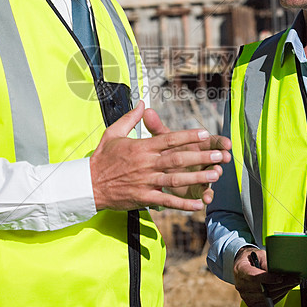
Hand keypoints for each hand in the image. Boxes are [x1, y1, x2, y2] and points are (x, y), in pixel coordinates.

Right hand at [90, 102, 226, 211]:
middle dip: (200, 157)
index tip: (205, 133)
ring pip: (176, 180)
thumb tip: (142, 102)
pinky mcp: (143, 198)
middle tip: (219, 155)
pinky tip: (198, 204)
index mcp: (141, 147)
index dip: (188, 136)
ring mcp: (145, 182)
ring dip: (197, 178)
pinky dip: (183, 204)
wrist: (88, 184)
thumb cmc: (102, 158)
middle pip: (177, 159)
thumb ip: (130, 118)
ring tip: (215, 175)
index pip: (168, 139)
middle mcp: (146, 164)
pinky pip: (166, 201)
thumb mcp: (113, 133)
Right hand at [232, 247, 298, 306]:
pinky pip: (267, 303)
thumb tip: (278, 272)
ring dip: (282, 291)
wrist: (242, 266)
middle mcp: (241, 285)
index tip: (280, 277)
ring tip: (292, 284)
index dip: (268, 278)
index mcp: (240, 270)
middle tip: (294, 279)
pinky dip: (278, 296)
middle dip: (281, 284)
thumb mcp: (259, 254)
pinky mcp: (251, 303)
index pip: (254, 277)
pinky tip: (285, 289)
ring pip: (267, 297)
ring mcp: (245, 296)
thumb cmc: (252, 258)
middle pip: (263, 289)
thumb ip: (267, 263)